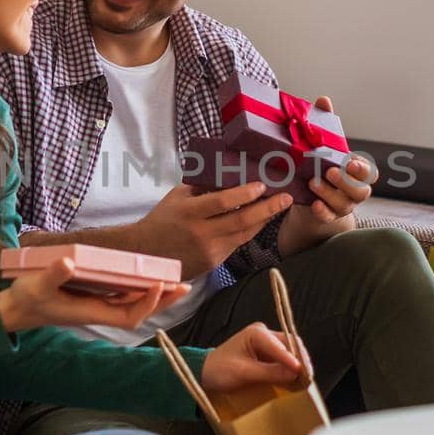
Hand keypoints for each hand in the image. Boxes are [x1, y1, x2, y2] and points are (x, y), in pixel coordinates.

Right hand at [0, 257, 190, 333]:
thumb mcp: (37, 285)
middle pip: (140, 310)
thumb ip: (53, 274)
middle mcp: (100, 310)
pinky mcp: (95, 296)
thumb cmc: (27, 299)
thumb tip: (69, 262)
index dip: (147, 303)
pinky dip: (140, 287)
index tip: (159, 285)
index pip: (129, 314)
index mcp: (92, 312)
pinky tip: (150, 276)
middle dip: (163, 300)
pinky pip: (124, 294)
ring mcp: (98, 304)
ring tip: (177, 281)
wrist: (16, 309)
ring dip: (156, 293)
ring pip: (134, 302)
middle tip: (185, 286)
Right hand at [135, 182, 292, 278]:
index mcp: (190, 212)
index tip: (262, 185)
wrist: (147, 253)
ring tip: (280, 206)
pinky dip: (251, 230)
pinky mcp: (214, 263)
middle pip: (241, 221)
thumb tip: (230, 172)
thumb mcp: (178, 196)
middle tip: (286, 198)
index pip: (222, 202)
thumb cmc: (163, 219)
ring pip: (245, 234)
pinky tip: (261, 220)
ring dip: (265, 219)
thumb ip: (203, 186)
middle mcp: (201, 233)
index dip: (244, 194)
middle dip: (268, 208)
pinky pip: (238, 244)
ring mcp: (210, 251)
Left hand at [200, 322, 310, 392]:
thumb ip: (269, 372)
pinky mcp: (267, 354)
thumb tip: (294, 373)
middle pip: (291, 345)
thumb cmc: (219, 370)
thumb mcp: (243, 373)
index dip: (293, 359)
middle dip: (301, 361)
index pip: (281, 345)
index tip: (302, 372)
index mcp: (256, 333)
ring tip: (305, 380)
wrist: (205, 374)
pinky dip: (291, 369)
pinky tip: (296, 379)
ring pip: (290, 352)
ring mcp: (267, 343)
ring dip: (298, 365)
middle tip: (308, 378)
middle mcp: (264, 334)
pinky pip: (284, 359)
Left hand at [300, 96, 373, 223]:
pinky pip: (329, 217)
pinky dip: (323, 211)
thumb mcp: (324, 146)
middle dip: (346, 182)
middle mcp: (354, 191)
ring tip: (313, 183)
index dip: (362, 168)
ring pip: (344, 205)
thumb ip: (326, 124)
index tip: (350, 161)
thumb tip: (324, 100)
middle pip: (361, 191)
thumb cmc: (321, 164)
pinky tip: (313, 204)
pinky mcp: (328, 216)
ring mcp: (342, 205)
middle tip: (329, 171)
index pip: (370, 172)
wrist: (307, 194)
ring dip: (330, 194)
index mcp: (357, 172)